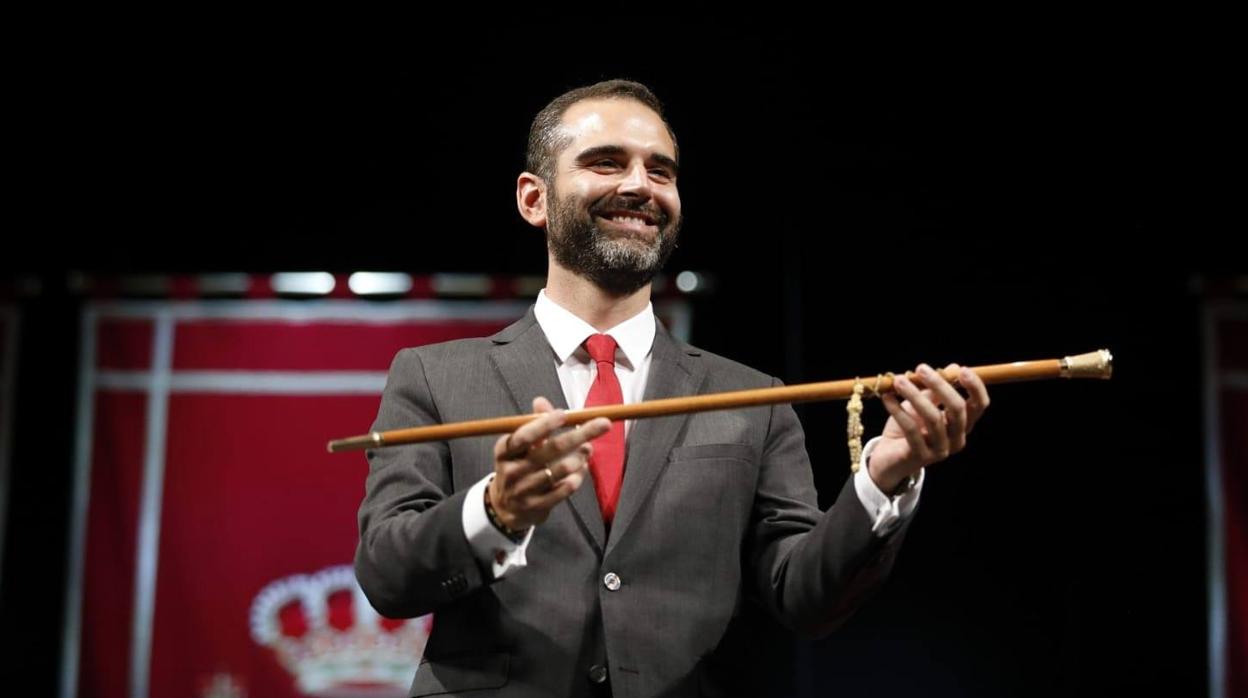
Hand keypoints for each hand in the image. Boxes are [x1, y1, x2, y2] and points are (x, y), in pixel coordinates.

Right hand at [488, 396, 611, 530]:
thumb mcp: (519, 445)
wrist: (505, 507)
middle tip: (604, 423)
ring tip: (588, 449)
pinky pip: (565, 489)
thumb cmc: (518, 466)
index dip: (545, 424)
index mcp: (505, 450)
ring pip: (562, 469)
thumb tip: (541, 401)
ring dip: (581, 456)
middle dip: (580, 434)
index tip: (565, 414)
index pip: (525, 436)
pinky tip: (581, 469)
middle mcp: (512, 470)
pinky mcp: (538, 506)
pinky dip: (578, 476)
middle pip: (550, 449)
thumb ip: (534, 423)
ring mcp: (525, 490)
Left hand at [867, 363, 989, 493]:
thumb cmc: (908, 427)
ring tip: (898, 380)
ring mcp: (941, 450)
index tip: (962, 369)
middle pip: (957, 409)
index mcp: (962, 424)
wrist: (888, 457)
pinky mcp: (922, 457)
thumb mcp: (922, 404)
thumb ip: (935, 390)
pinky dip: (898, 410)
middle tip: (921, 368)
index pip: (979, 405)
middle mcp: (957, 439)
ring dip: (914, 395)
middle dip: (940, 385)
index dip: (975, 387)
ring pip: (933, 418)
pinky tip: (887, 398)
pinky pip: (911, 430)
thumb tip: (953, 367)